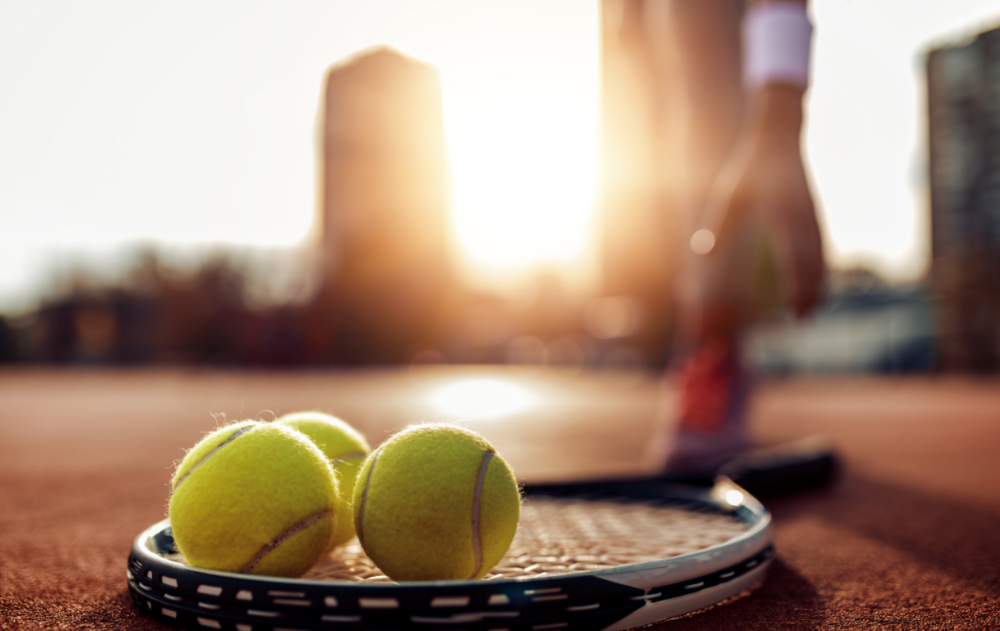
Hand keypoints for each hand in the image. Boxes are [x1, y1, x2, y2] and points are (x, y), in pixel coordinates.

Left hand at [694, 85, 823, 317]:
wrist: (779, 134)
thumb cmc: (750, 166)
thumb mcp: (730, 195)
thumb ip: (720, 226)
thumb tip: (702, 252)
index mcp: (784, 218)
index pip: (795, 262)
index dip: (796, 289)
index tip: (793, 313)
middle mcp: (804, 219)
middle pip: (813, 265)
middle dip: (810, 294)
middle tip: (804, 322)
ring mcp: (812, 215)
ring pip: (820, 257)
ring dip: (818, 284)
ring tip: (814, 308)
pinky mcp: (813, 211)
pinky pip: (820, 246)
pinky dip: (820, 267)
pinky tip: (815, 280)